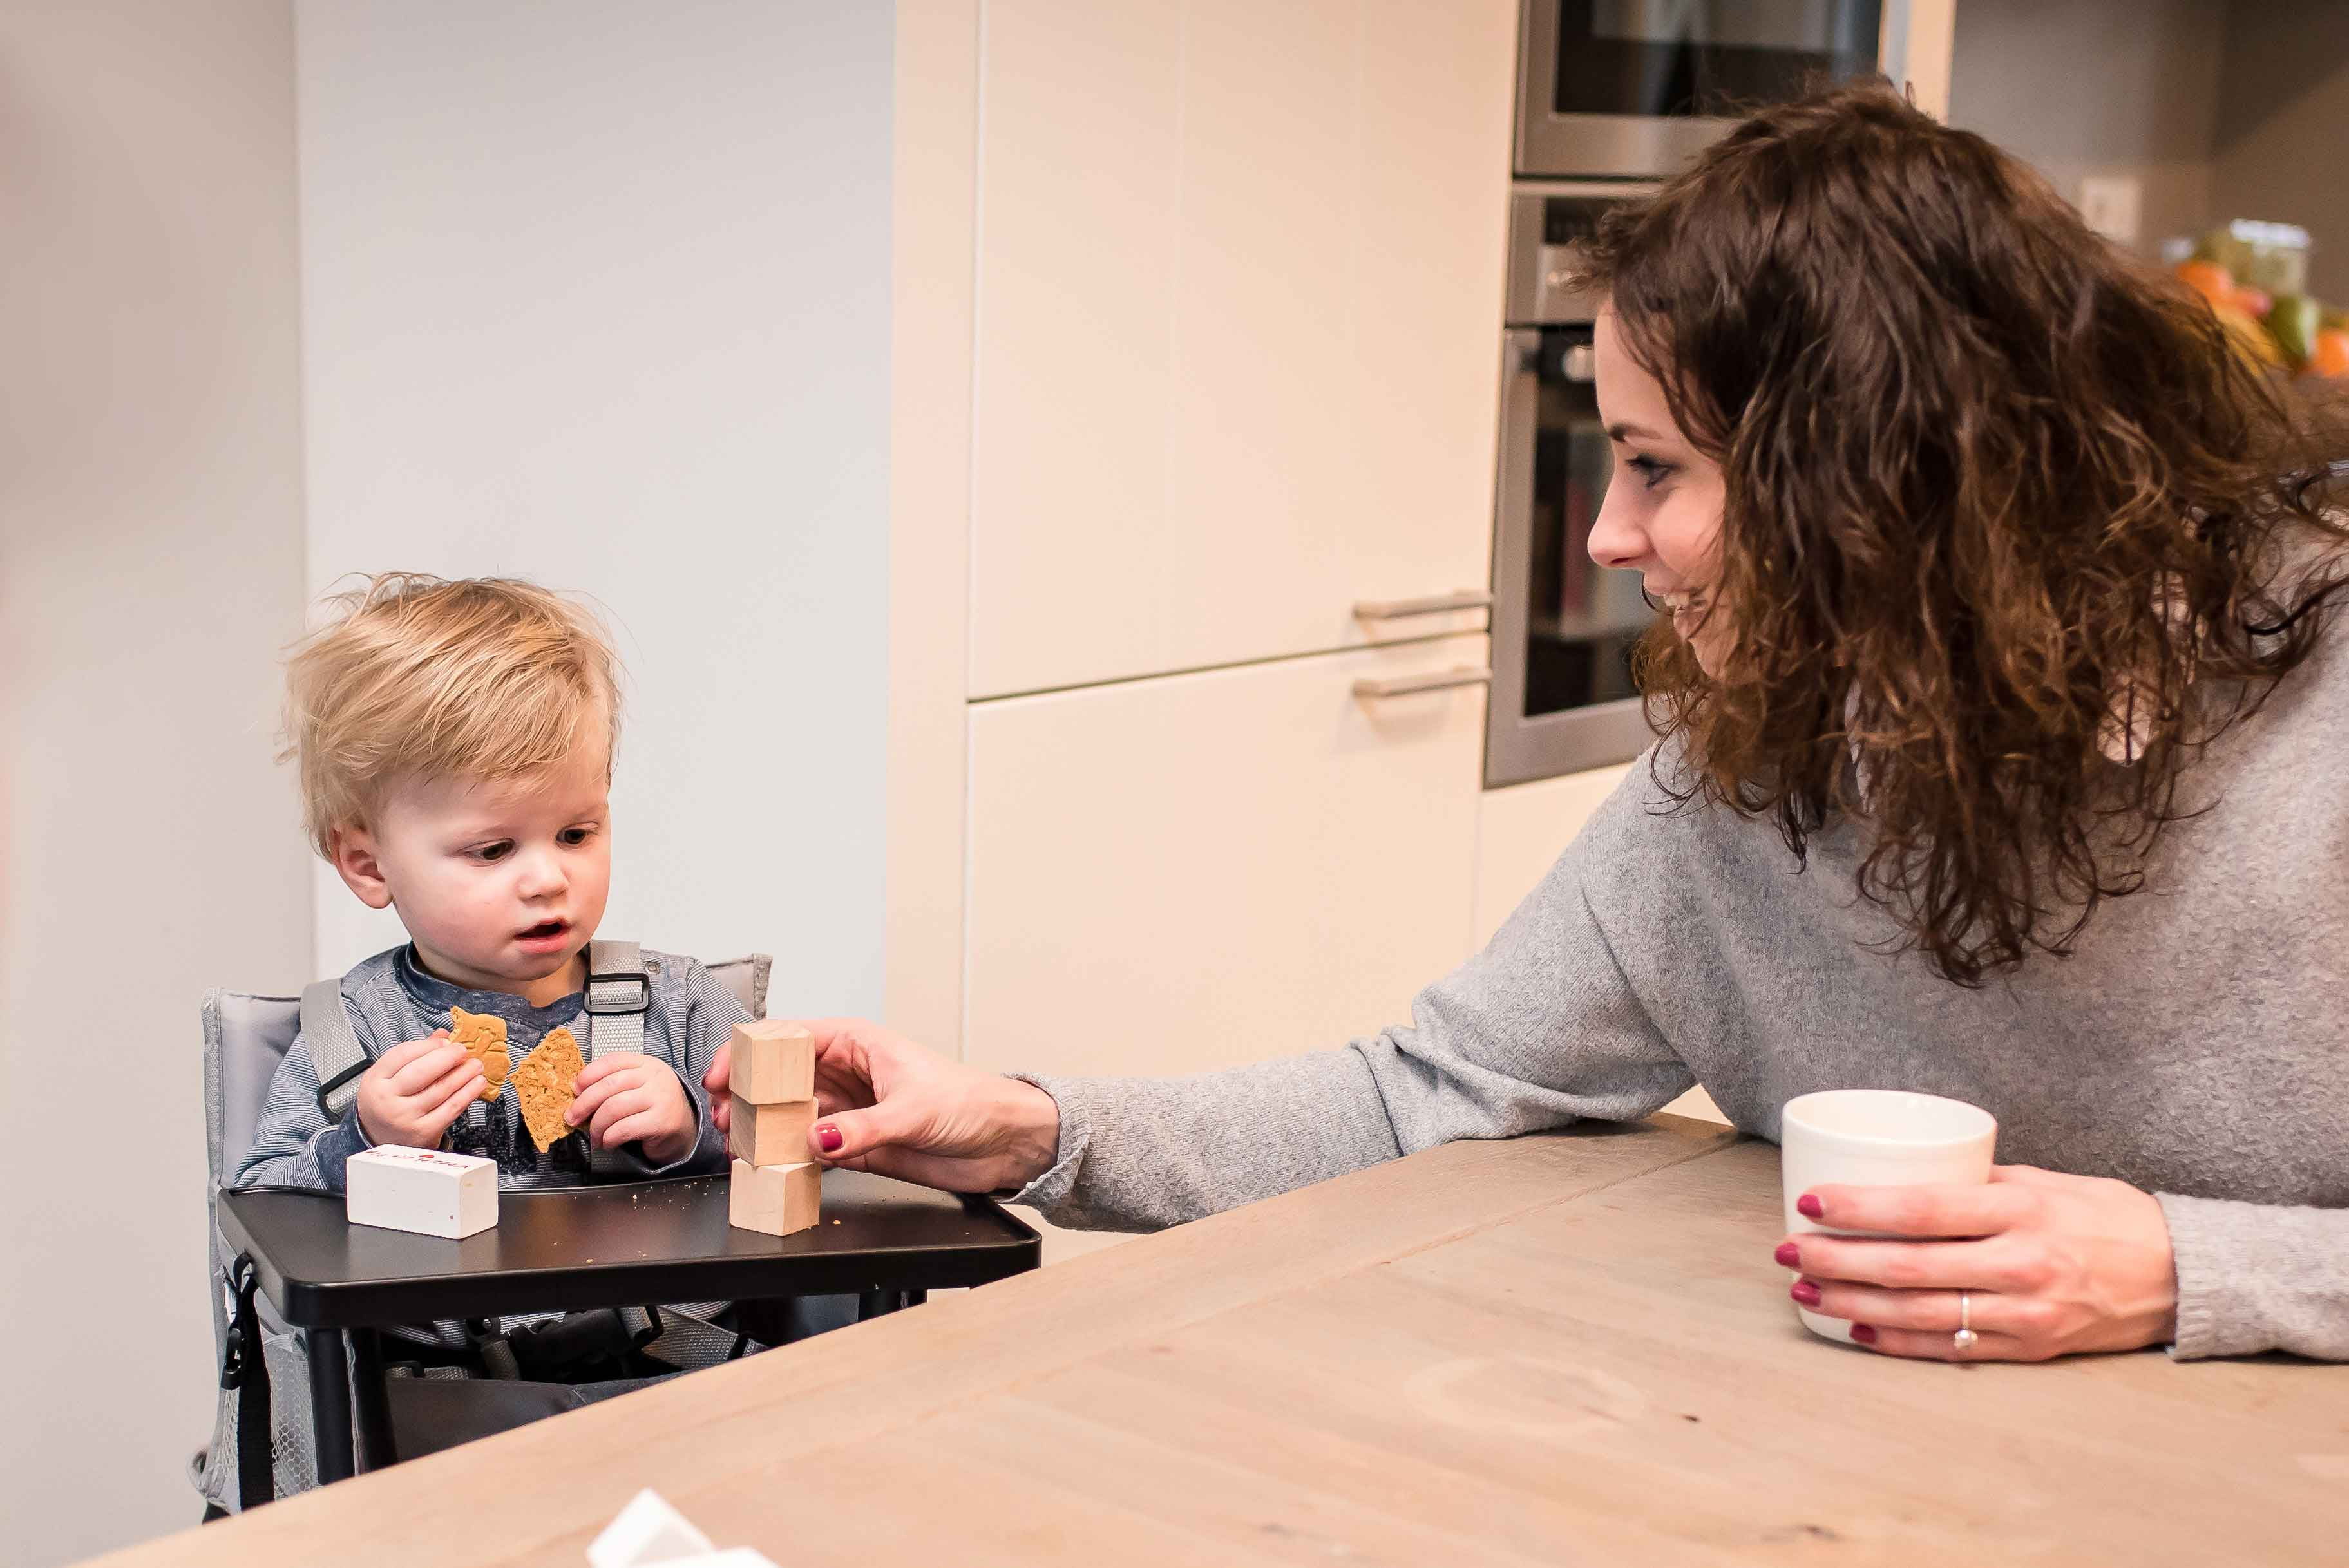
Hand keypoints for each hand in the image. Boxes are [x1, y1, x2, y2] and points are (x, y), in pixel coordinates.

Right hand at [356, 1031, 484, 1148]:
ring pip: (440, 1089)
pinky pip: (451, 1108)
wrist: (379, 1139)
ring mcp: (405, 1117)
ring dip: (463, 1074)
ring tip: (475, 1065)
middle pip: (422, 1072)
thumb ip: (414, 1054)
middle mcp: (387, 1100)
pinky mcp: (424, 1131)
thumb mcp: (389, 1077)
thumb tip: (442, 1035)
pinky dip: (468, 1093)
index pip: (402, 1055)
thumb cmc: (386, 1103)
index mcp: (375, 1080)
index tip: (445, 1041)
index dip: (427, 1045)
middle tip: (463, 1050)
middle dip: (448, 1057)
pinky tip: (477, 1083)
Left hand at [568, 1052, 695, 1165]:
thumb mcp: (638, 1086)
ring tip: (594, 1136)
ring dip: (596, 1126)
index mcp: (647, 1064)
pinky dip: (609, 1138)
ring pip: (614, 1108)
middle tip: (572, 1118)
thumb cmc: (653, 1107)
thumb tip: (577, 1091)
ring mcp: (661, 1098)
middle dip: (584, 1103)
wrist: (685, 1129)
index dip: (589, 1074)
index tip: (575, 1089)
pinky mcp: (662, 1121)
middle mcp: (655, 1077)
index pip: (613, 1061)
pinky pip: (624, 1129)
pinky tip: (608, 1142)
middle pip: (609, 1085)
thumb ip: (614, 1083)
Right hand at [704, 1017, 1059, 1193]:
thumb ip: (862, 1129)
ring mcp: (850, 1110)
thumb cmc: (972, 1103)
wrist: (1005, 1142)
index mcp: (858, 1044)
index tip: (723, 1073)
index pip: (790, 1038)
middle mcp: (848, 1074)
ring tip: (738, 1145)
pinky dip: (788, 1158)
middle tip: (723, 1118)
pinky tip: (771, 1167)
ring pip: (790, 1116)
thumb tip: (818, 1139)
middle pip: (781, 1079)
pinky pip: (810, 1150)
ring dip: (762, 1129)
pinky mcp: (856, 1145)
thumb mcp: (913, 1110)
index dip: (750, 1052)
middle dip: (746, 1095)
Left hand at [1780, 1164, 2178, 1361]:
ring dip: (1854, 1306)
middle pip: (1908, 1266)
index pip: (1922, 1210)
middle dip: (1837, 1262)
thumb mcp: (2042, 1179)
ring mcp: (2024, 1312)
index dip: (1860, 1209)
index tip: (1812, 1203)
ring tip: (1806, 1293)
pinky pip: (1951, 1349)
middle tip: (1788, 1253)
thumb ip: (1976, 1180)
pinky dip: (1898, 1341)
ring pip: (1921, 1314)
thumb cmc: (2102, 1214)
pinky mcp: (2030, 1348)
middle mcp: (2019, 1263)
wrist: (2180, 1273)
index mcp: (2019, 1210)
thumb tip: (1903, 1171)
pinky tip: (1857, 1331)